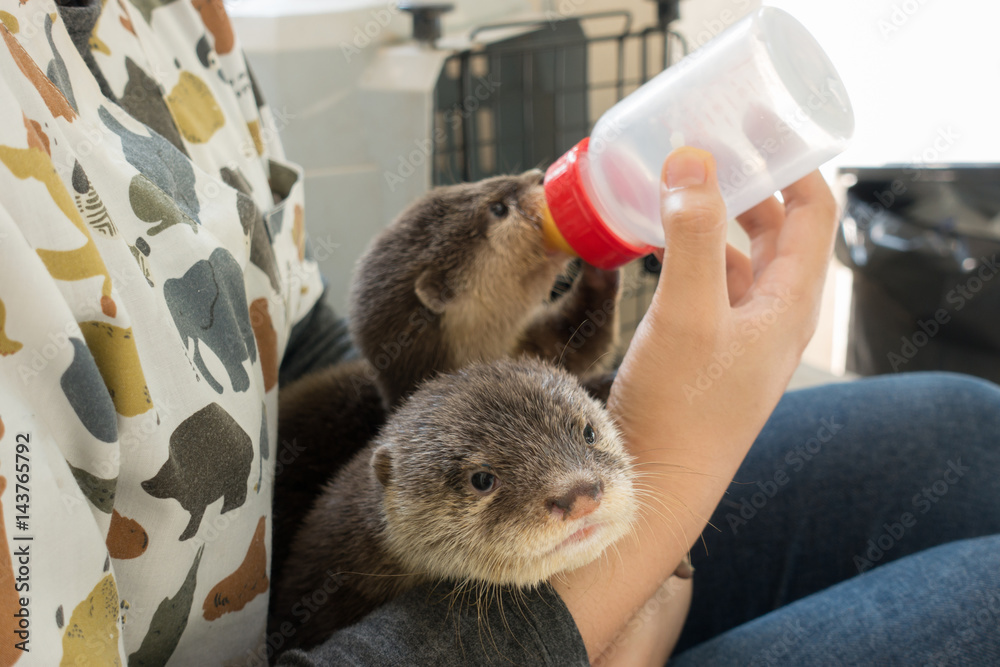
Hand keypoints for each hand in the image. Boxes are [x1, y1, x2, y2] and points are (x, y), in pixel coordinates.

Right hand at [552, 147, 838, 662]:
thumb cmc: (682, 409)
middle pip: (776, 229)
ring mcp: (739, 334)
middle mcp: (773, 316)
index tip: (756, 123)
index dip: (793, 162)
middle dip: (747, 183)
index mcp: (789, 303)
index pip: (814, 211)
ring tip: (674, 185)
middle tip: (707, 145)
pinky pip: (707, 283)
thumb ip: (692, 236)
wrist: (656, 484)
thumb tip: (692, 161)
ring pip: (738, 257)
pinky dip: (687, 252)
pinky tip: (653, 243)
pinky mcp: (704, 350)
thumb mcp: (688, 314)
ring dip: (713, 218)